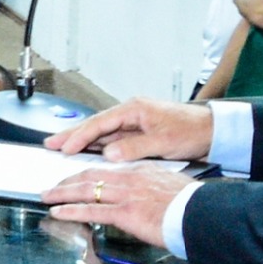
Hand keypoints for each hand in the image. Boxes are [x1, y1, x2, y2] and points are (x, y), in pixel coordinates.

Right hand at [45, 97, 216, 164]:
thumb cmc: (191, 131)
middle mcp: (131, 113)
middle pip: (95, 125)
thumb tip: (108, 154)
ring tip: (60, 147)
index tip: (64, 148)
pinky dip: (97, 145)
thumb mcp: (163, 142)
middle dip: (72, 134)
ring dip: (82, 140)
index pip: (100, 123)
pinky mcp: (138, 132)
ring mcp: (134, 123)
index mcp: (134, 109)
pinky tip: (86, 151)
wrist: (212, 131)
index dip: (80, 136)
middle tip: (50, 143)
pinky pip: (112, 139)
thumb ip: (133, 148)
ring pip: (102, 132)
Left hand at [45, 163, 190, 249]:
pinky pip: (91, 210)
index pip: (108, 169)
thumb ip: (153, 191)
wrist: (204, 215)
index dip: (88, 172)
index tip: (76, 177)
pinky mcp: (125, 212)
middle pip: (91, 175)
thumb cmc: (193, 207)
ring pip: (86, 190)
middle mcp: (131, 179)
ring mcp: (127, 195)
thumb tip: (146, 200)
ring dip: (62, 193)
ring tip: (48, 196)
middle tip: (54, 186)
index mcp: (142, 171)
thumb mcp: (171, 190)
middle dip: (68, 180)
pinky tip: (58, 212)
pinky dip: (71, 210)